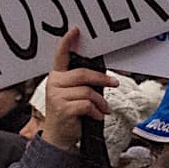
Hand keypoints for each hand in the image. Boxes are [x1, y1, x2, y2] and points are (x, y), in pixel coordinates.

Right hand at [40, 28, 117, 150]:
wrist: (58, 137)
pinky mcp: (63, 109)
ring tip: (103, 109)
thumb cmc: (69, 113)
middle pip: (83, 74)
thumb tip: (103, 77)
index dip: (67, 42)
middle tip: (114, 83)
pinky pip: (87, 105)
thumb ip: (81, 84)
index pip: (60, 56)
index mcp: (57, 77)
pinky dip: (96, 111)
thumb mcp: (72, 95)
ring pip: (88, 91)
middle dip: (102, 79)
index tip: (75, 30)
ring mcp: (56, 96)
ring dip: (101, 102)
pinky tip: (96, 116)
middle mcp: (54, 83)